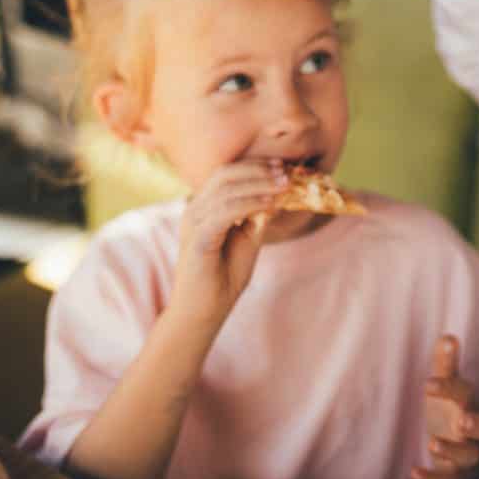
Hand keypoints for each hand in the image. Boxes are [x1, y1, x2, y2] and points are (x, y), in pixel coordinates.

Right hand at [168, 159, 283, 327]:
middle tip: (285, 173)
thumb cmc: (223, 277)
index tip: (281, 167)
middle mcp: (194, 210)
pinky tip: (270, 204)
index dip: (254, 167)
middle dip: (257, 170)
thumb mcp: (247, 239)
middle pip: (224, 174)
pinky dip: (250, 204)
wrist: (204, 311)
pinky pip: (225, 212)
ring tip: (284, 187)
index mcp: (203, 207)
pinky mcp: (198, 238)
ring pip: (226, 190)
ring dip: (258, 184)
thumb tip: (278, 194)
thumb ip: (258, 216)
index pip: (226, 174)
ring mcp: (193, 223)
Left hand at [411, 334, 478, 478]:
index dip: (449, 389)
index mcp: (470, 405)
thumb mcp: (447, 389)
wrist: (462, 453)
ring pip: (468, 456)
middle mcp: (475, 433)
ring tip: (433, 443)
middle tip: (461, 420)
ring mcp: (468, 457)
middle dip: (474, 424)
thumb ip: (446, 365)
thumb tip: (448, 336)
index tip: (428, 384)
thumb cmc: (452, 413)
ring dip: (452, 451)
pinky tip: (414, 474)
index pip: (466, 394)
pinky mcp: (456, 478)